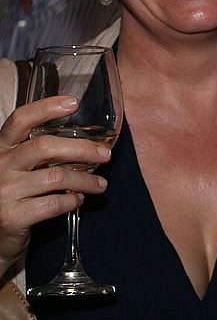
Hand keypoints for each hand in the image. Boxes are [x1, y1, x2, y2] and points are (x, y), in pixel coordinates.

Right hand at [0, 96, 111, 274]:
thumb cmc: (14, 196)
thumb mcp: (19, 169)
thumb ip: (40, 154)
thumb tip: (87, 143)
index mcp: (1, 149)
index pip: (20, 120)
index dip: (46, 108)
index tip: (73, 102)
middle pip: (44, 147)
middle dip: (81, 148)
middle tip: (105, 154)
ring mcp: (3, 192)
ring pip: (55, 178)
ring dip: (85, 180)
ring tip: (100, 184)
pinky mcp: (12, 217)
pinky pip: (52, 204)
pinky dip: (72, 201)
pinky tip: (79, 200)